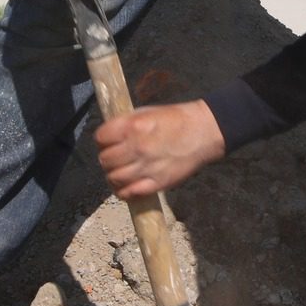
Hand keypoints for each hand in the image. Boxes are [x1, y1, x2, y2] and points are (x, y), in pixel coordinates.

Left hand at [95, 101, 225, 198]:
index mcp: (133, 126)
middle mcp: (137, 147)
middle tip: (115, 157)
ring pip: (114, 178)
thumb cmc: (176, 119)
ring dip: (114, 175)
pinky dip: (124, 191)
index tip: (107, 141)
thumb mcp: (147, 112)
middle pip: (105, 160)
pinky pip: (129, 193)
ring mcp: (147, 167)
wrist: (204, 132)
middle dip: (107, 158)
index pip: (101, 138)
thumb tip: (108, 135)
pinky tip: (127, 185)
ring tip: (121, 172)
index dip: (102, 140)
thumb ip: (126, 124)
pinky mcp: (157, 183)